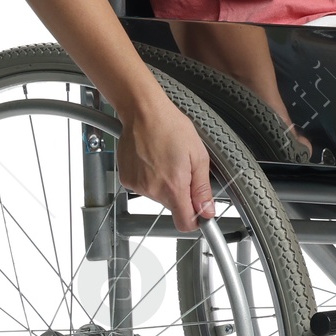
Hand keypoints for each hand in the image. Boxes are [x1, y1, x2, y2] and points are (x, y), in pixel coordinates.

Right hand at [115, 90, 214, 231]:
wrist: (143, 112)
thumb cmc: (170, 127)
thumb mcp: (198, 156)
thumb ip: (202, 188)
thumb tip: (208, 211)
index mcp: (173, 186)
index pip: (185, 223)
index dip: (195, 219)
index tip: (200, 211)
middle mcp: (153, 190)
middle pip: (173, 207)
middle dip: (181, 193)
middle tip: (183, 168)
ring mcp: (138, 185)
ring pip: (159, 196)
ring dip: (165, 184)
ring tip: (166, 159)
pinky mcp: (127, 179)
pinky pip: (144, 187)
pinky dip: (150, 177)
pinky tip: (153, 159)